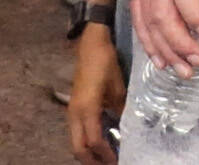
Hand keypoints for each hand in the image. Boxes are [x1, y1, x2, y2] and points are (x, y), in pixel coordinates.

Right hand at [67, 18, 123, 163]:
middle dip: (91, 161)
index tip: (118, 161)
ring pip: (75, 141)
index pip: (94, 141)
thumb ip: (120, 109)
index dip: (105, 155)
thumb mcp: (118, 87)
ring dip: (87, 153)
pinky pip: (76, 131)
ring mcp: (72, 110)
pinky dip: (85, 141)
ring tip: (104, 158)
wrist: (90, 44)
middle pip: (78, 148)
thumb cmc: (105, 63)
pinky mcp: (73, 106)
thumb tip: (127, 125)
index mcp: (87, 109)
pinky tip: (99, 142)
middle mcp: (75, 113)